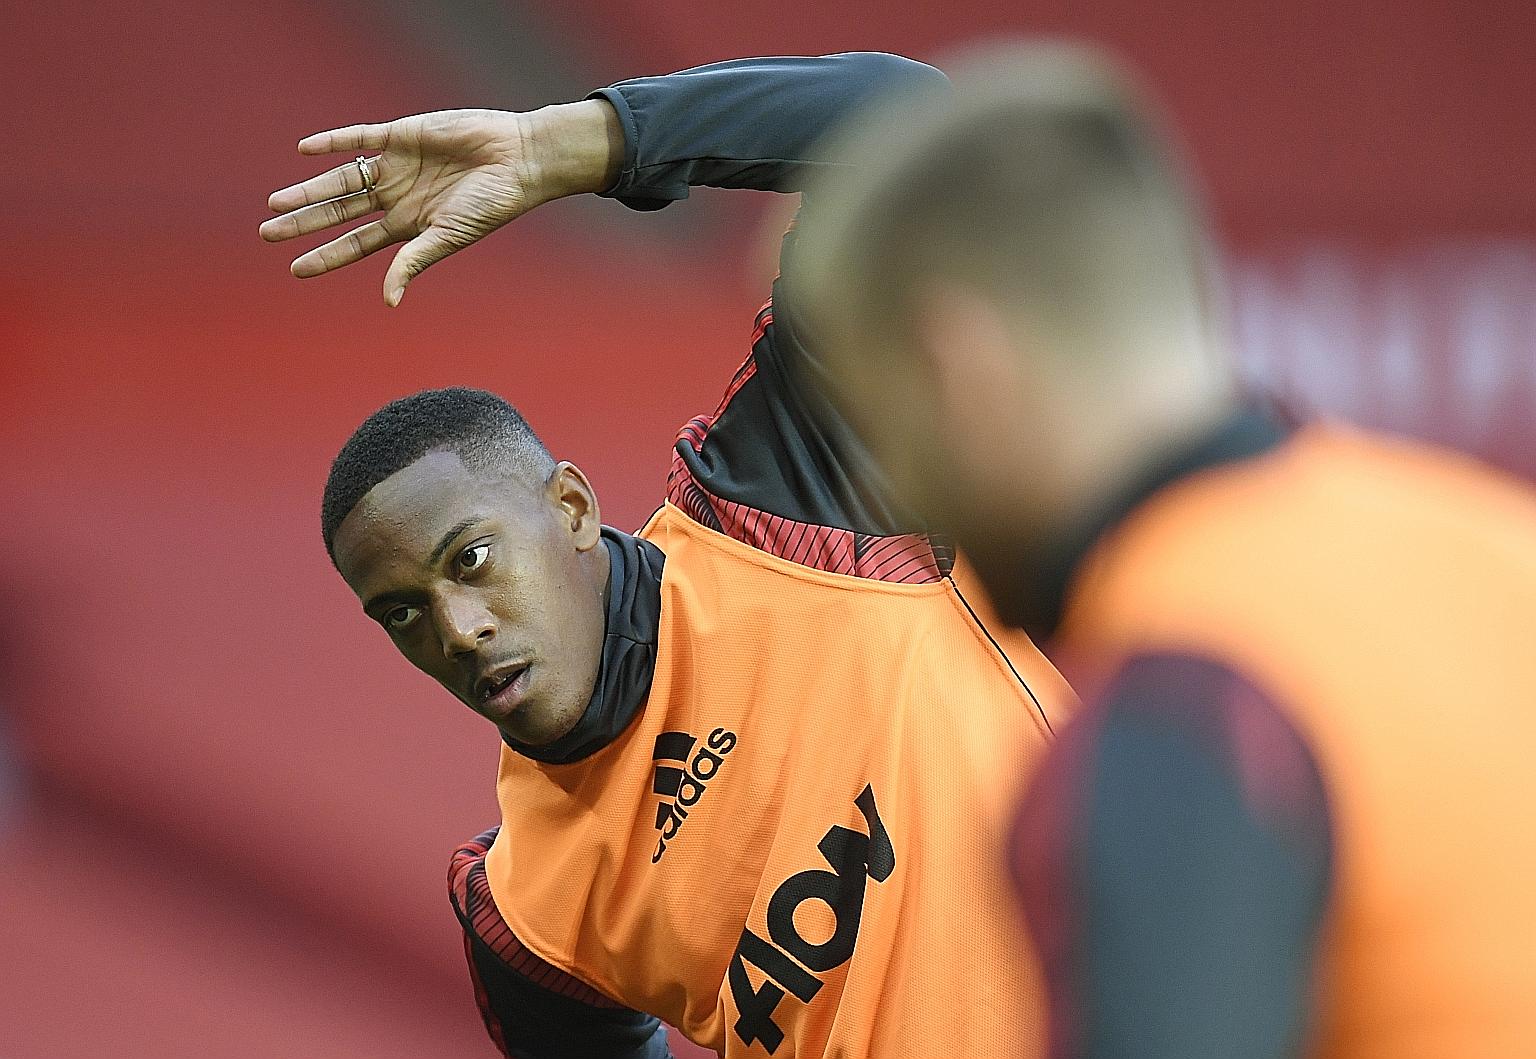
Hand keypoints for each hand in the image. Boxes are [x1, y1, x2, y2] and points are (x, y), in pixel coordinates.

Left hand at [260, 101, 620, 305]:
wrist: (518, 160)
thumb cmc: (492, 205)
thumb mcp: (448, 238)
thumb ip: (413, 263)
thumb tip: (386, 301)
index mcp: (408, 226)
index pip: (356, 244)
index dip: (326, 256)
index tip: (294, 270)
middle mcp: (396, 197)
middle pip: (340, 212)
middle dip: (304, 223)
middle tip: (267, 233)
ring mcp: (397, 165)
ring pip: (342, 179)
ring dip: (309, 190)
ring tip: (275, 202)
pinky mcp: (403, 135)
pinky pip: (360, 137)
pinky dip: (334, 142)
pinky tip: (305, 150)